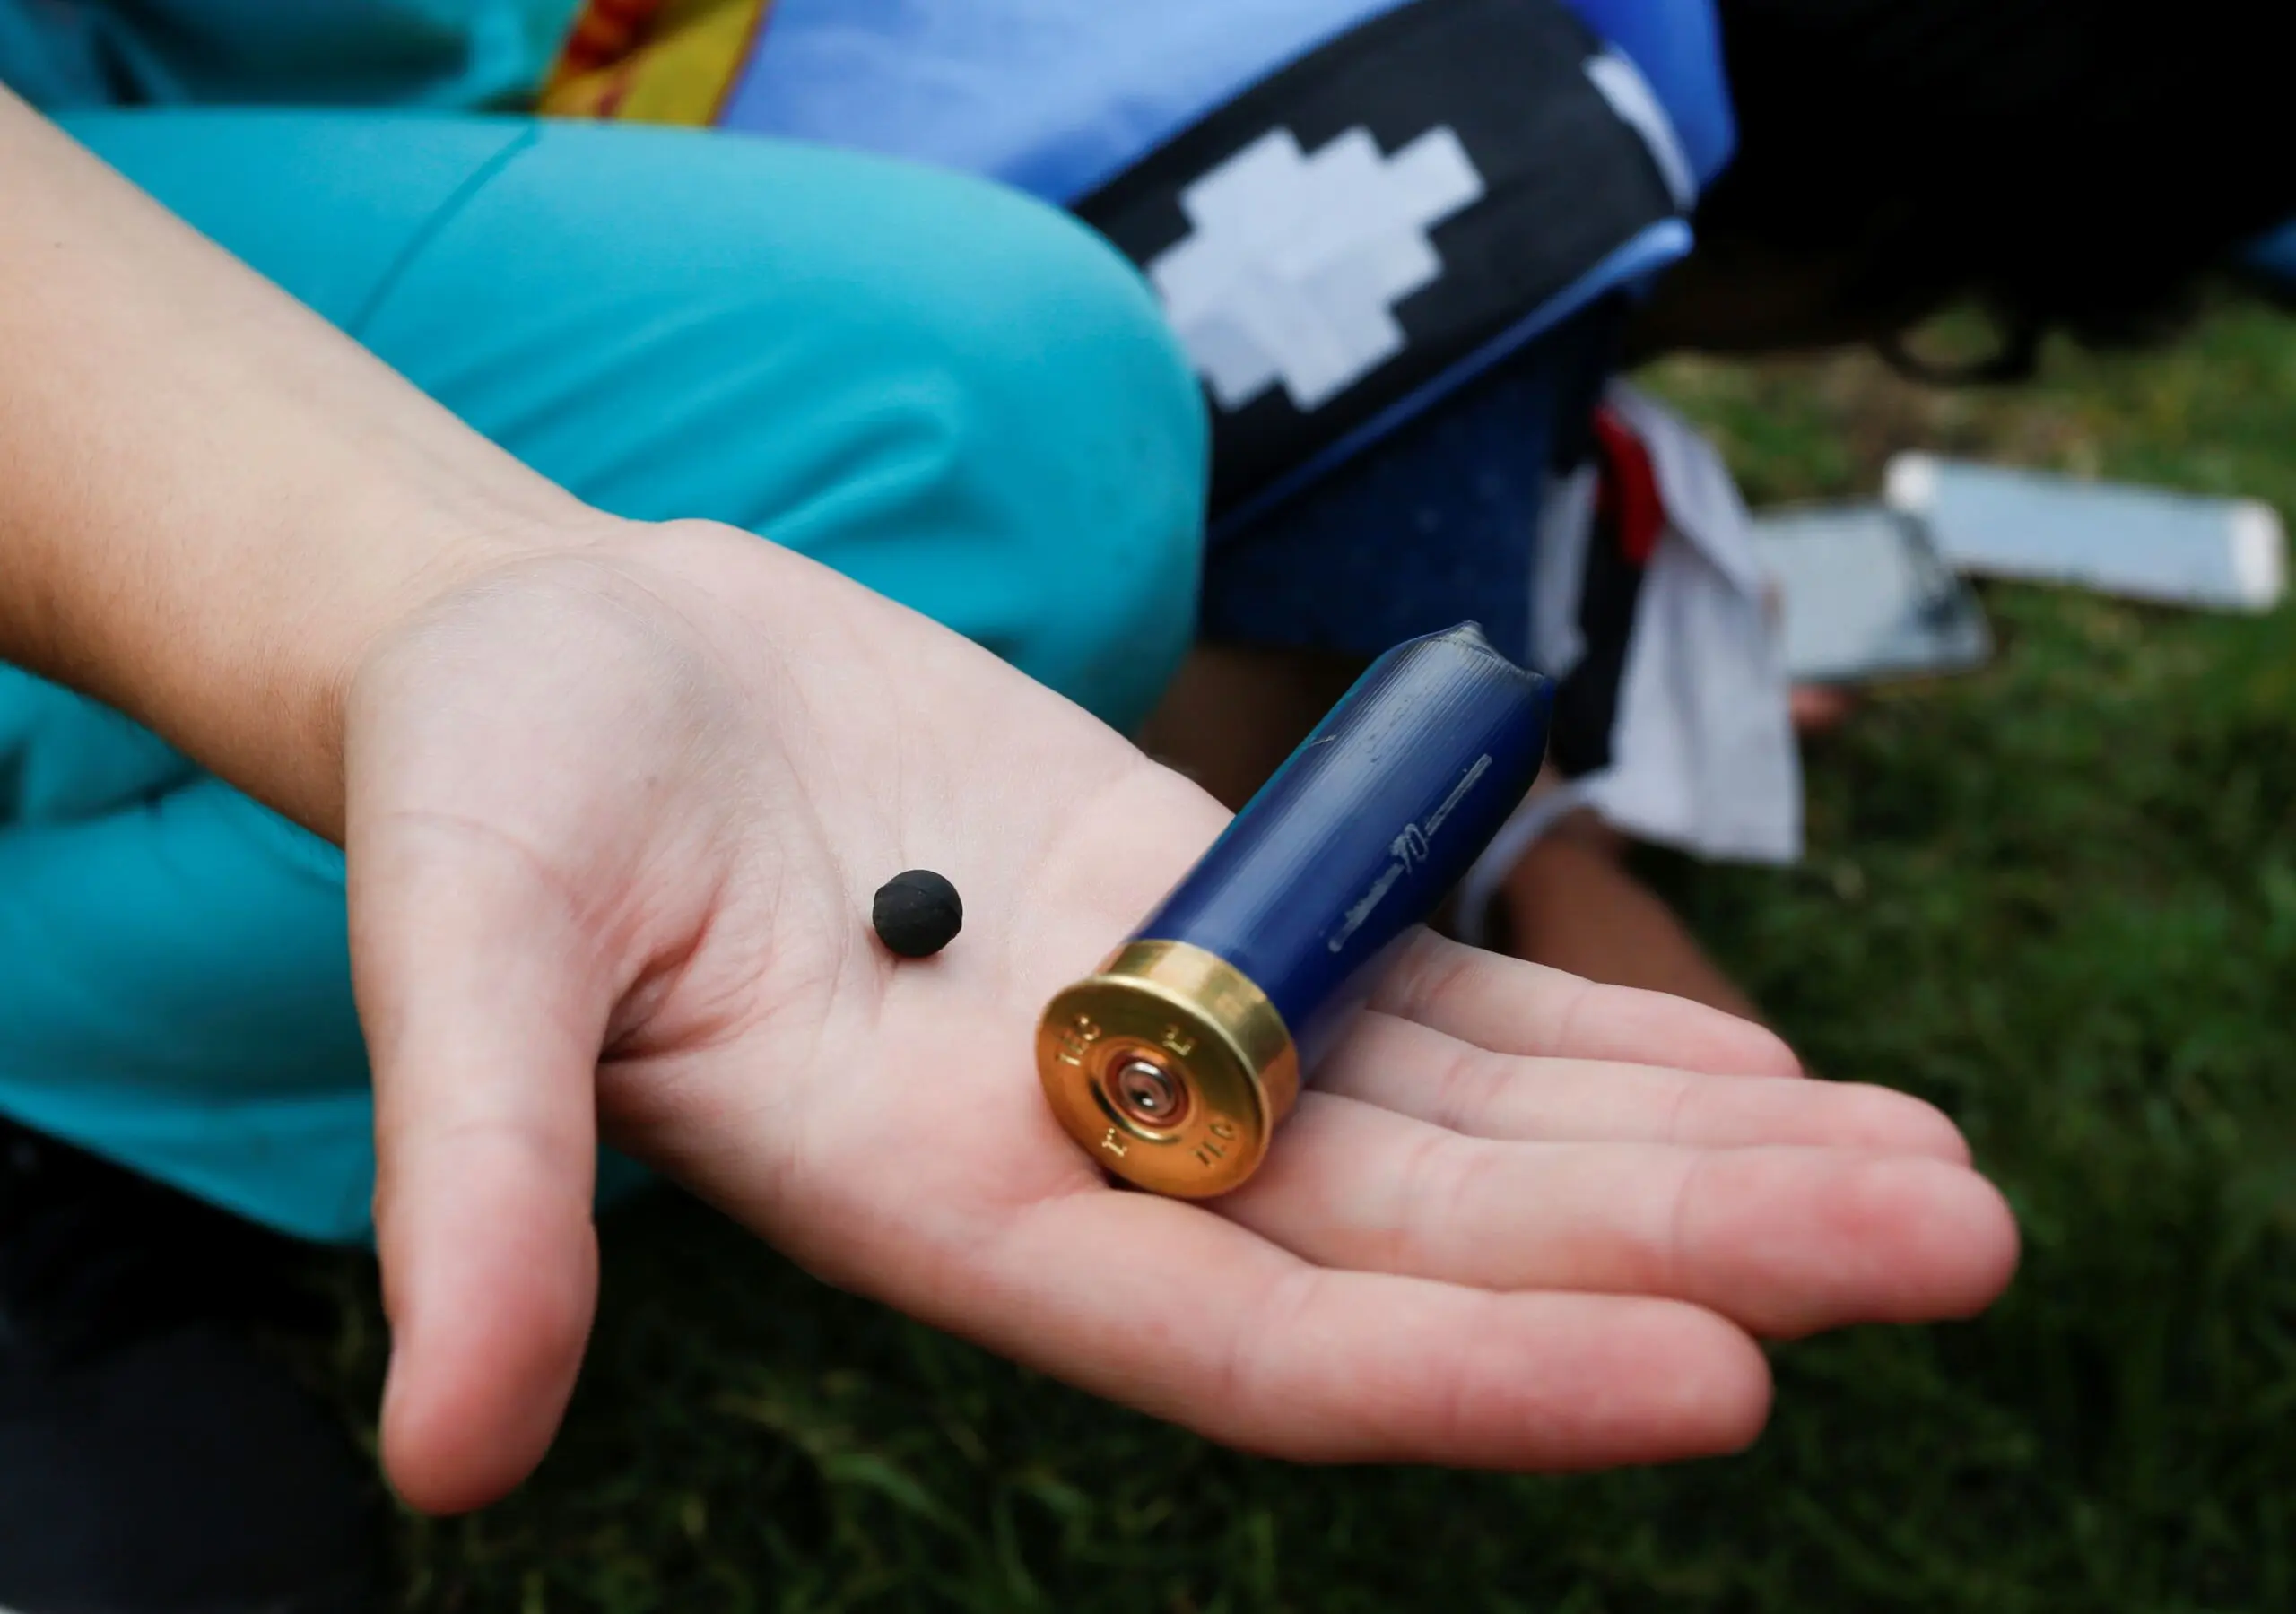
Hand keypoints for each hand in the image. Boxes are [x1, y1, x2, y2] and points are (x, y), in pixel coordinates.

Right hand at [346, 519, 2017, 1513]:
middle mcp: (1094, 1147)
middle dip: (1685, 1245)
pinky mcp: (1198, 891)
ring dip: (1693, 1143)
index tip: (1727, 1374)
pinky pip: (1421, 972)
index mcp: (949, 1208)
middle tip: (1954, 1239)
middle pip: (1430, 1236)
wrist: (563, 652)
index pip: (1255, 1343)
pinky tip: (1754, 1057)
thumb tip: (446, 1454)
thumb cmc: (492, 798)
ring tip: (1924, 1165)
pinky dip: (1587, 1017)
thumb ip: (485, 1189)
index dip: (1480, 1372)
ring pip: (1465, 1114)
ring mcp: (1163, 1020)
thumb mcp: (464, 967)